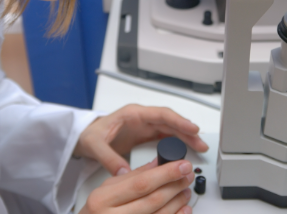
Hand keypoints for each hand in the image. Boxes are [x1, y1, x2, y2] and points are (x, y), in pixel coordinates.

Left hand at [74, 104, 207, 175]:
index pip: (160, 114)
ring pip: (170, 128)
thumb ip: (108, 157)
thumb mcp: (95, 144)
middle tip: (201, 142)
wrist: (85, 137)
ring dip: (185, 137)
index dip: (178, 120)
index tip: (192, 128)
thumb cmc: (90, 134)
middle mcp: (141, 118)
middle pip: (170, 121)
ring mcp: (144, 126)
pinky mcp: (144, 135)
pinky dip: (177, 142)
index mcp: (132, 114)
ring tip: (199, 147)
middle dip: (187, 130)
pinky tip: (185, 149)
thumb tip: (123, 172)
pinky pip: (165, 136)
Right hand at [80, 158, 194, 213]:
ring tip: (186, 189)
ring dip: (178, 202)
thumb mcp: (106, 189)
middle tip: (188, 174)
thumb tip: (158, 163)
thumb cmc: (96, 212)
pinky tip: (183, 210)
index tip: (182, 165)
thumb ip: (133, 176)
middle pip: (152, 200)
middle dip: (175, 185)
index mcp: (103, 200)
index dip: (166, 174)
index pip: (141, 184)